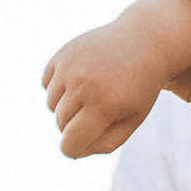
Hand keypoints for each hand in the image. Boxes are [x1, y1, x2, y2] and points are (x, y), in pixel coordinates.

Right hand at [41, 0, 190, 157]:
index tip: (88, 140)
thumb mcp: (132, 120)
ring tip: (94, 91)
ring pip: (52, 105)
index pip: (70, 145)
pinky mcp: (62, 54)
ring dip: (68, 105)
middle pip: (61, 125)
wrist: (144, 41)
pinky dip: (60, 86)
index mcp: (105, 105)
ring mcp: (70, 66)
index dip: (76, 148)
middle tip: (102, 108)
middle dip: (77, 124)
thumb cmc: (140, 87)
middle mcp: (84, 84)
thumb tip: (72, 149)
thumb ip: (104, 143)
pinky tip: (83, 76)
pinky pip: (47, 84)